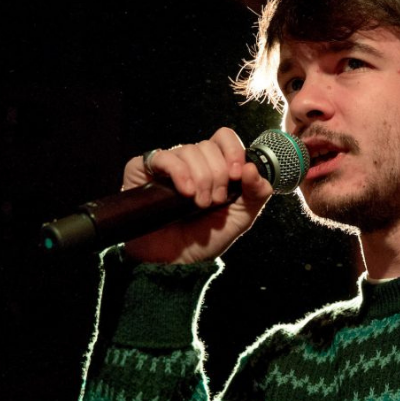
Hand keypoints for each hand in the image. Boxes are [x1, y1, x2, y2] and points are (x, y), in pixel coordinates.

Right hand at [122, 127, 272, 263]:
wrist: (176, 262)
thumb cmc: (205, 239)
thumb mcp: (241, 217)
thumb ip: (256, 193)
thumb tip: (252, 168)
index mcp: (215, 166)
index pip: (224, 138)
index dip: (233, 152)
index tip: (236, 176)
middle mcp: (192, 162)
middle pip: (208, 146)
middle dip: (217, 175)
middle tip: (213, 201)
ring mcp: (168, 165)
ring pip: (189, 151)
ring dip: (200, 178)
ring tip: (198, 203)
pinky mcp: (143, 171)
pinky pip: (162, 157)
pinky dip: (178, 172)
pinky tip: (184, 192)